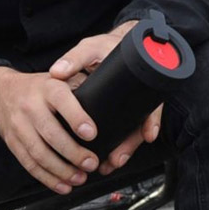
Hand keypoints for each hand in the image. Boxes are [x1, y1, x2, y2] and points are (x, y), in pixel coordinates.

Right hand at [0, 67, 98, 192]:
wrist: (1, 93)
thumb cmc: (37, 88)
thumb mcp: (58, 78)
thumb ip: (80, 87)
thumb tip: (107, 101)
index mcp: (47, 88)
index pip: (62, 101)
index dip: (76, 118)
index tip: (91, 134)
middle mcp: (30, 107)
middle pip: (51, 133)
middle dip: (73, 153)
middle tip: (91, 163)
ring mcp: (19, 126)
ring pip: (39, 153)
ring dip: (61, 171)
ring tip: (79, 178)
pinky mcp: (13, 143)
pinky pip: (29, 164)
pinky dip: (47, 178)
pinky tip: (62, 185)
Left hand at [47, 23, 155, 175]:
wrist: (112, 45)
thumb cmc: (104, 47)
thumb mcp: (91, 48)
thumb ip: (75, 58)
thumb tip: (57, 73)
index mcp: (138, 79)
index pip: (151, 104)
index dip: (150, 121)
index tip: (146, 134)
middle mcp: (139, 94)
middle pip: (142, 124)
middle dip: (131, 143)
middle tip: (117, 159)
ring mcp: (132, 104)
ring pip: (133, 131)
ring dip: (124, 149)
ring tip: (111, 164)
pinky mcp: (123, 111)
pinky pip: (125, 131)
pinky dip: (118, 145)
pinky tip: (109, 159)